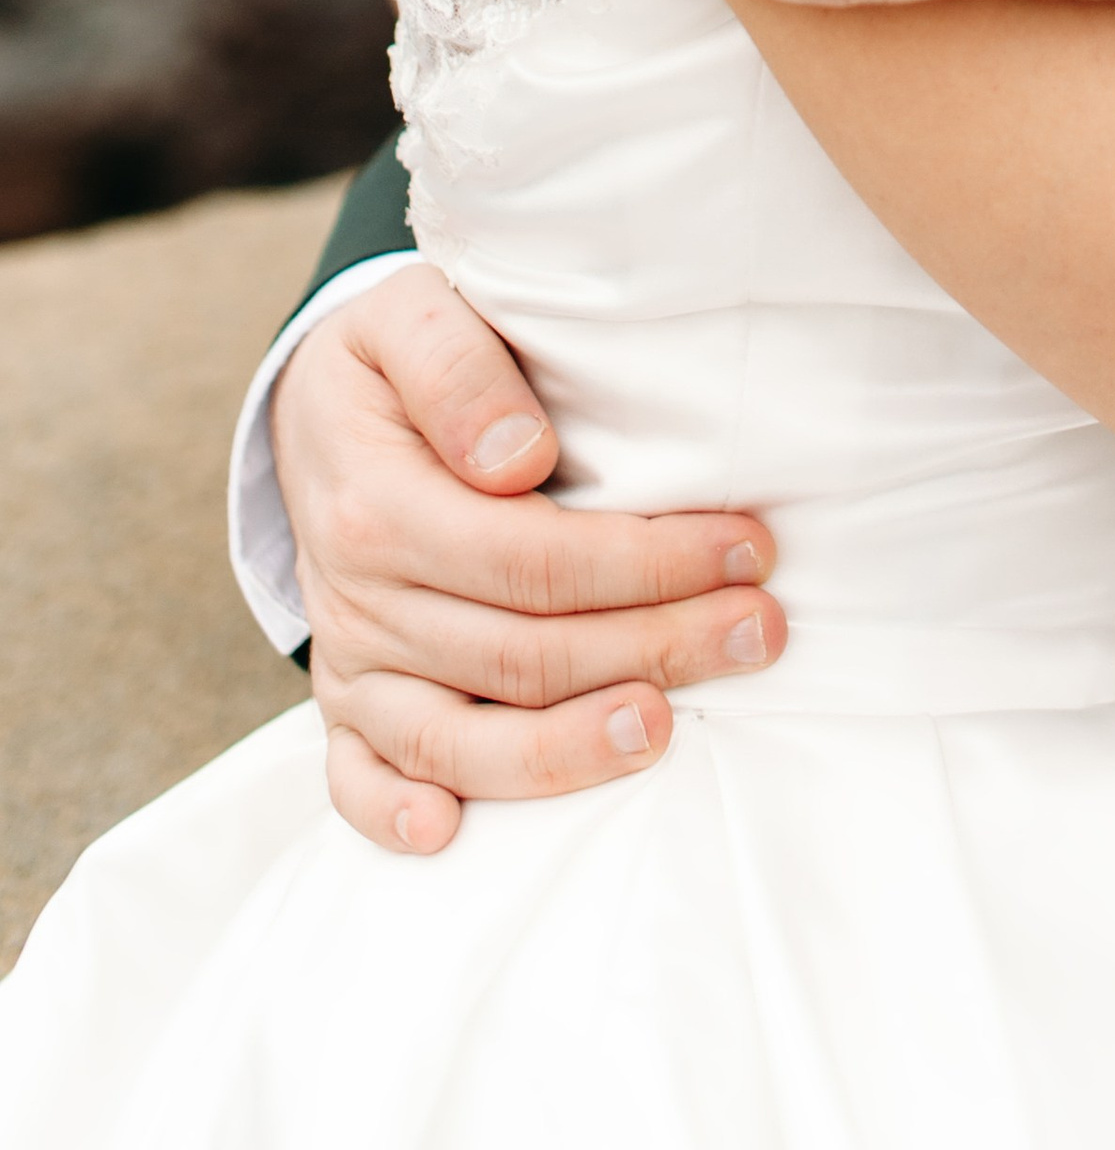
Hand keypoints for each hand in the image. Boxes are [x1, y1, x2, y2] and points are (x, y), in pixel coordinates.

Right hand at [275, 264, 782, 852]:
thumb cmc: (397, 356)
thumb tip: (517, 459)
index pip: (531, 557)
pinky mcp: (346, 703)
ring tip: (666, 732)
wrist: (317, 409)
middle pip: (520, 651)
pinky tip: (454, 835)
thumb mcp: (412, 315)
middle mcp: (359, 594)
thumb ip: (460, 369)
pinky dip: (396, 815)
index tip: (747, 549)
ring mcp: (353, 660)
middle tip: (760, 633)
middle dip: (654, 646)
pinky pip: (357, 779)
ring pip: (459, 736)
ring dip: (568, 747)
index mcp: (378, 503)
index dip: (647, 562)